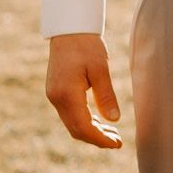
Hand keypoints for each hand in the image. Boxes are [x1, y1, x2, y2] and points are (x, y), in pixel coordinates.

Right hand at [46, 33, 123, 150]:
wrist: (69, 29)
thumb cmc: (87, 45)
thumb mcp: (100, 69)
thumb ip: (106, 96)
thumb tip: (114, 120)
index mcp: (66, 94)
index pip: (83, 127)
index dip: (100, 139)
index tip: (117, 144)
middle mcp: (56, 99)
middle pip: (76, 129)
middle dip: (97, 138)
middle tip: (118, 141)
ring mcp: (54, 96)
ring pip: (72, 123)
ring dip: (91, 131)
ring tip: (112, 133)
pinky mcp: (56, 92)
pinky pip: (69, 114)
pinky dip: (84, 121)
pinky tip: (99, 121)